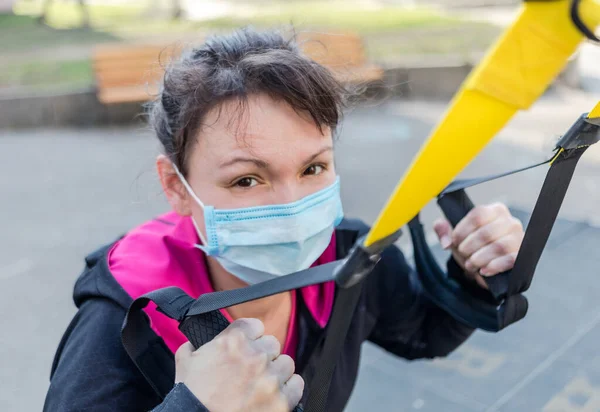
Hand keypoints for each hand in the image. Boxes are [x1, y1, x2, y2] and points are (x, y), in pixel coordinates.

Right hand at [175, 318, 303, 411]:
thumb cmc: (190, 397)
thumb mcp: (185, 362)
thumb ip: (194, 345)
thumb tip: (194, 343)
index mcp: (234, 341)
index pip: (255, 326)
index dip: (251, 337)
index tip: (247, 347)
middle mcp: (256, 355)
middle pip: (272, 344)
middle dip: (263, 355)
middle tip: (251, 370)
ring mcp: (270, 378)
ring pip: (286, 363)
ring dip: (276, 372)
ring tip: (263, 384)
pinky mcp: (281, 401)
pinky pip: (296, 384)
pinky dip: (289, 389)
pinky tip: (276, 394)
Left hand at [433, 203, 523, 289]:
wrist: (482, 266)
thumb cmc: (471, 245)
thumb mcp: (454, 235)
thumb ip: (443, 229)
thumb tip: (446, 241)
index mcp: (494, 211)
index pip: (478, 214)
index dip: (462, 230)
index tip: (454, 240)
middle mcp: (510, 221)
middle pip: (486, 232)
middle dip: (469, 247)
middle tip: (463, 254)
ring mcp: (518, 239)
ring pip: (499, 247)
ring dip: (479, 258)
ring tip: (471, 264)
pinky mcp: (522, 255)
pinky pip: (511, 260)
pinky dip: (494, 266)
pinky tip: (483, 270)